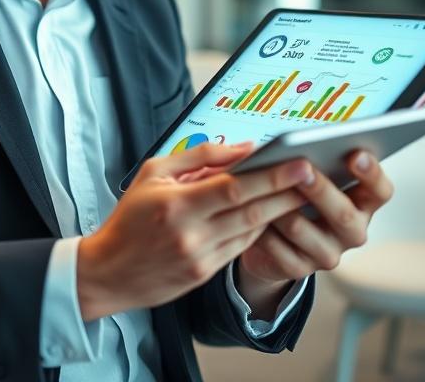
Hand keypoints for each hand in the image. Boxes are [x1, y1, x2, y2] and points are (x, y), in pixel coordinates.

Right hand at [76, 142, 315, 320]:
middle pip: (252, 211)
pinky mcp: (205, 275)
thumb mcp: (154, 173)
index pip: (235, 188)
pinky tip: (273, 213)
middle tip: (316, 175)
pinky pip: (240, 247)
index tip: (299, 162)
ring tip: (302, 192)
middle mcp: (192, 234)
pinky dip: (258, 228)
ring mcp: (201, 258)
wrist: (108, 272)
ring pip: (251, 231)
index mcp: (177, 205)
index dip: (271, 176)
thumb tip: (242, 148)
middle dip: (288, 193)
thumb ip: (198, 158)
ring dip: (279, 211)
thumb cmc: (130, 217)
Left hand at [236, 150, 393, 313]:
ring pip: (302, 229)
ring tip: (263, 187)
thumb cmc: (297, 195)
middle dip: (321, 189)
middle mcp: (352, 232)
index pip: (380, 191)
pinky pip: (277, 248)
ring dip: (280, 207)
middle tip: (304, 168)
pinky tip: (248, 213)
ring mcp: (328, 254)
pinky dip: (261, 228)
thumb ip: (314, 164)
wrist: (275, 242)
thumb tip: (298, 147)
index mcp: (363, 204)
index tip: (356, 154)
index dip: (372, 173)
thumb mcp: (310, 178)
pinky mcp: (300, 269)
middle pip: (343, 213)